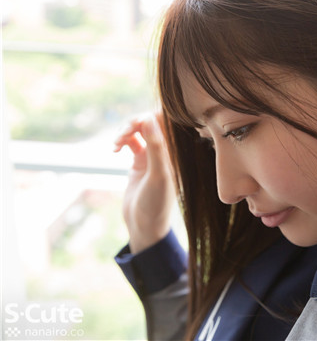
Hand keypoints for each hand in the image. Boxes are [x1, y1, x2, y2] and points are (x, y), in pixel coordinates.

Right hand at [113, 113, 175, 253]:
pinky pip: (131, 141)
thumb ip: (155, 146)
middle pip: (151, 122)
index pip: (168, 121)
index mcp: (176, 151)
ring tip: (116, 144)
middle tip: (123, 134)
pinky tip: (115, 150)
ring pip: (139, 130)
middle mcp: (166, 150)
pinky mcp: (140, 162)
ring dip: (125, 131)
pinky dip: (122, 141)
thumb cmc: (156, 203)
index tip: (139, 120)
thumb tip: (148, 117)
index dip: (153, 115)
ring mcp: (153, 155)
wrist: (144, 225)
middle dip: (134, 123)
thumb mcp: (157, 174)